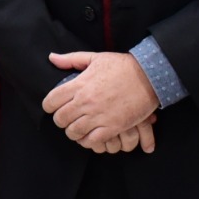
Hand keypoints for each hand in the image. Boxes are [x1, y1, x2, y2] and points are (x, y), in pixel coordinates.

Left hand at [42, 51, 158, 150]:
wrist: (149, 76)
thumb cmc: (122, 66)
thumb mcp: (95, 58)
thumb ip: (71, 60)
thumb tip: (52, 58)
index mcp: (79, 84)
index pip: (51, 101)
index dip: (49, 106)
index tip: (53, 106)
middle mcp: (85, 102)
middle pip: (60, 119)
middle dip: (61, 120)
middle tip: (67, 118)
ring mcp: (98, 116)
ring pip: (73, 132)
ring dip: (73, 131)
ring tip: (78, 127)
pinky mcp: (112, 127)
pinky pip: (92, 141)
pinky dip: (88, 141)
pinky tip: (90, 135)